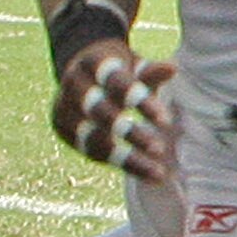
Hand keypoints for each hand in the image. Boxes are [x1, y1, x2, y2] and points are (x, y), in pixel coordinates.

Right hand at [51, 39, 177, 183]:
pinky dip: (119, 163)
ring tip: (156, 171)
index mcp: (92, 62)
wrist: (83, 74)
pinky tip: (147, 173)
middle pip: (100, 112)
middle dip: (130, 133)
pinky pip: (90, 151)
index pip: (115, 83)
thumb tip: (172, 68)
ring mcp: (64, 108)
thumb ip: (151, 72)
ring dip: (126, 157)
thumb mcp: (134, 66)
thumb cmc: (119, 71)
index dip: (139, 101)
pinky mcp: (63, 129)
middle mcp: (73, 84)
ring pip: (92, 139)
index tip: (166, 121)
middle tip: (159, 149)